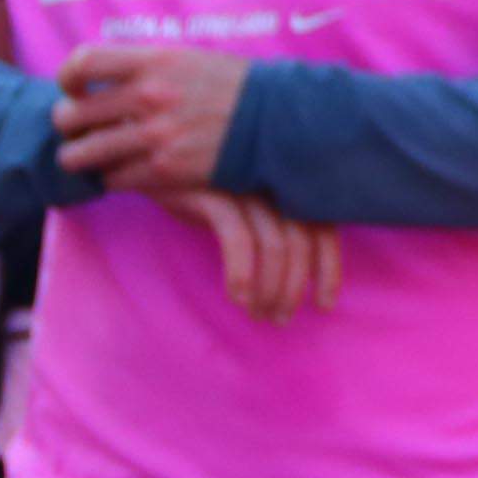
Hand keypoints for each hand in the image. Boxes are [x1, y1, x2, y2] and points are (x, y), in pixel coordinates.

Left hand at [52, 43, 252, 193]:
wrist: (279, 122)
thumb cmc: (235, 88)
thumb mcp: (190, 59)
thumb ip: (146, 66)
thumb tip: (104, 77)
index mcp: (154, 62)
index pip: (83, 63)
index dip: (67, 79)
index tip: (73, 89)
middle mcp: (149, 96)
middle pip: (73, 114)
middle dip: (68, 125)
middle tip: (77, 130)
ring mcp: (155, 134)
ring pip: (83, 154)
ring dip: (80, 157)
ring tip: (90, 157)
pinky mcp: (166, 169)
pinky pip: (114, 179)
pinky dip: (113, 178)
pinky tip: (125, 172)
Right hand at [152, 188, 343, 323]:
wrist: (148, 159)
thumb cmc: (202, 189)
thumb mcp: (243, 206)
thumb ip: (272, 226)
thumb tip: (295, 275)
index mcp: (287, 186)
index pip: (323, 229)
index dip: (329, 269)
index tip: (324, 304)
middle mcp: (273, 184)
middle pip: (301, 243)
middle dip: (293, 288)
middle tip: (279, 319)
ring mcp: (246, 187)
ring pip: (275, 245)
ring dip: (271, 288)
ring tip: (259, 314)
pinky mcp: (213, 192)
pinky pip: (238, 238)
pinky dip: (242, 272)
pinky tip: (238, 297)